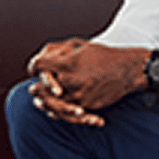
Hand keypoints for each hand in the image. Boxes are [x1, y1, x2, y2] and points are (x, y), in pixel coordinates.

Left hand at [27, 39, 150, 126]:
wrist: (127, 70)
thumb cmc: (103, 55)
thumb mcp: (80, 45)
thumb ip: (60, 51)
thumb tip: (43, 56)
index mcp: (68, 63)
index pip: (39, 66)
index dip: (33, 67)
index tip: (32, 70)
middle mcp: (71, 80)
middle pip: (43, 89)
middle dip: (36, 90)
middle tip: (32, 90)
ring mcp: (79, 95)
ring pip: (54, 104)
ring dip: (44, 103)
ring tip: (38, 102)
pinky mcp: (87, 105)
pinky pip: (69, 113)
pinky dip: (59, 112)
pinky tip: (53, 111)